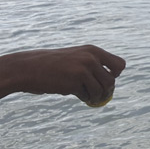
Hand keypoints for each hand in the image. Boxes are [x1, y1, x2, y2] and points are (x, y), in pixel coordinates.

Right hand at [7, 45, 125, 105]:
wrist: (29, 68)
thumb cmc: (53, 65)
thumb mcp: (76, 58)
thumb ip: (92, 66)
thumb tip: (111, 87)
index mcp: (93, 50)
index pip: (120, 64)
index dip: (115, 74)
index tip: (103, 79)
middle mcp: (91, 58)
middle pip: (112, 81)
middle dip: (106, 90)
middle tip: (96, 94)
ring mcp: (83, 70)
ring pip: (102, 90)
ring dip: (95, 96)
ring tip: (85, 95)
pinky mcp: (75, 82)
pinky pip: (87, 96)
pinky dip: (83, 98)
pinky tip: (72, 92)